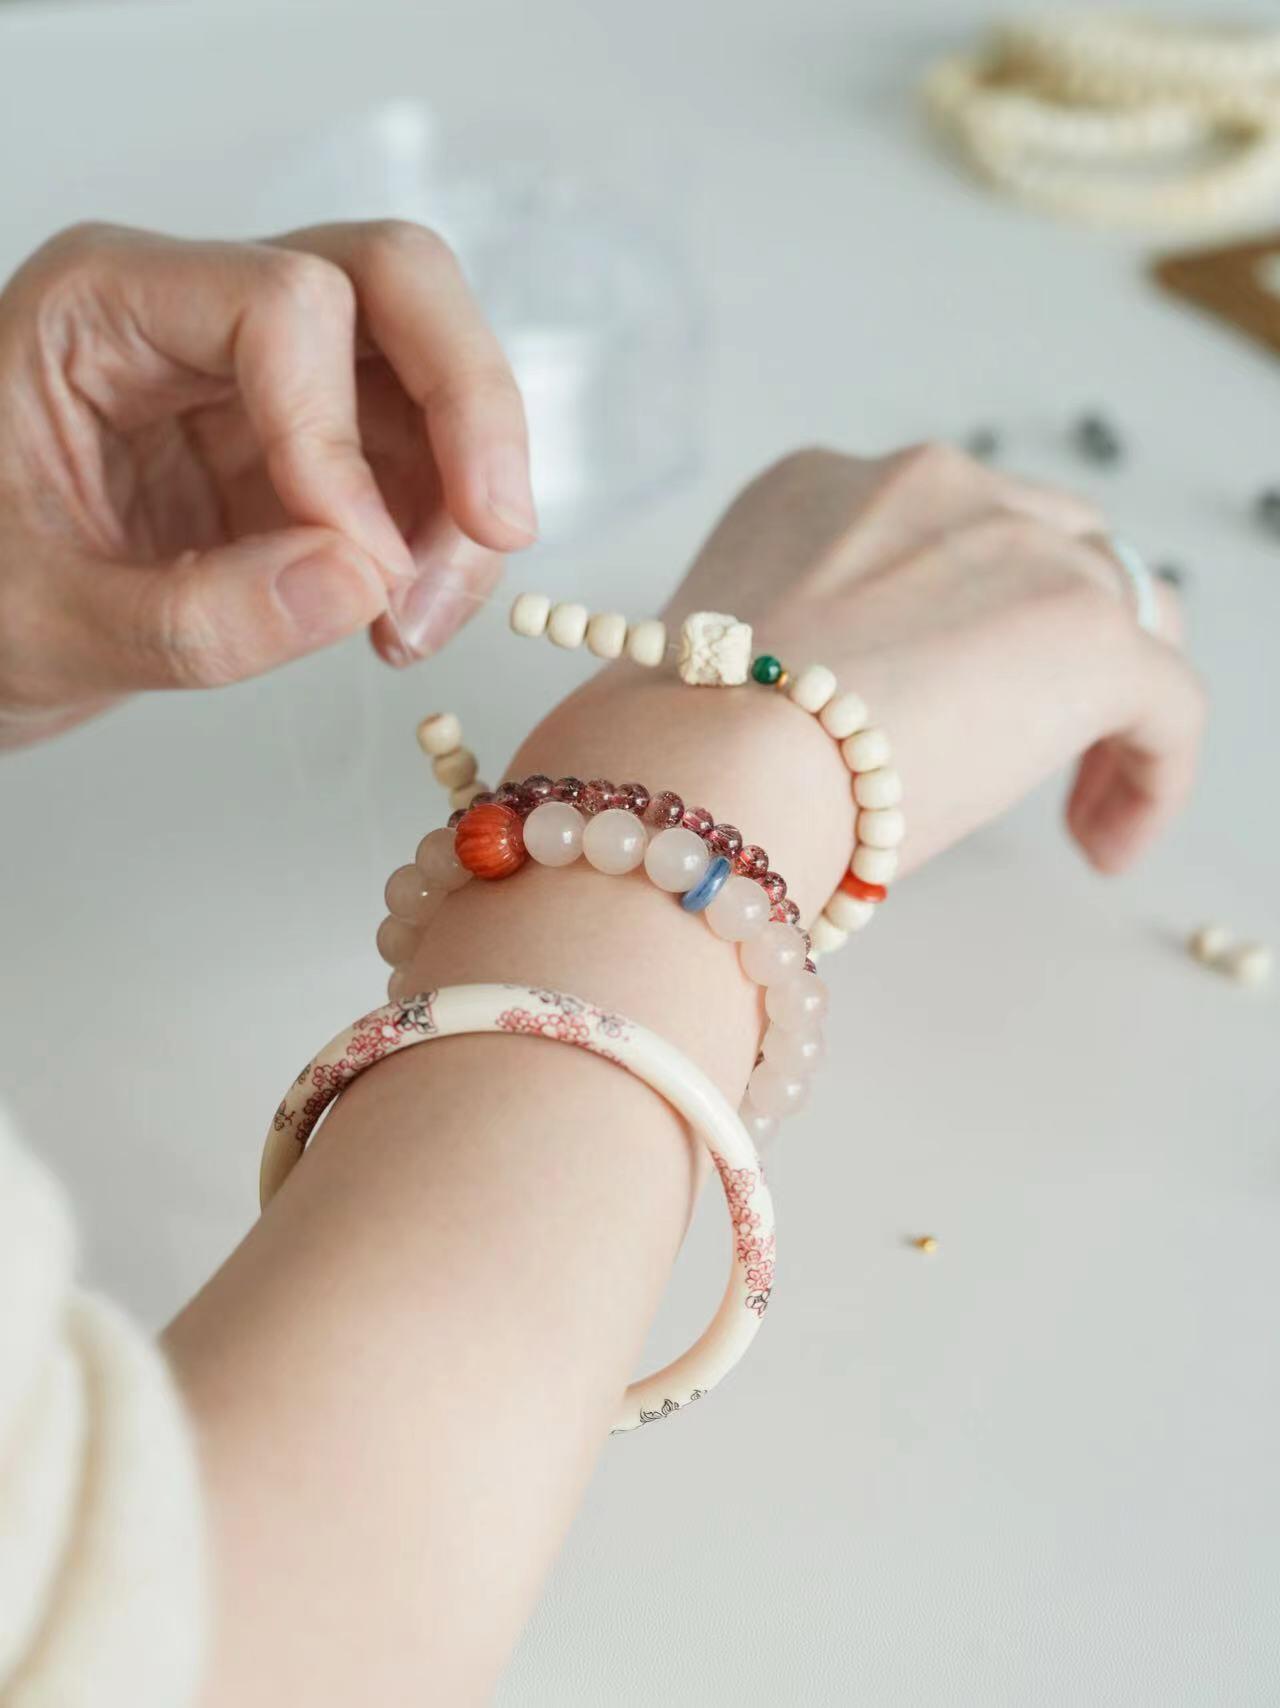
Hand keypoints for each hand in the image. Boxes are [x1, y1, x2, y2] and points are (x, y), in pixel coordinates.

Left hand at [0, 220, 534, 747]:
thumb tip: (364, 582)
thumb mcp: (45, 624)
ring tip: (415, 626)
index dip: (340, 436)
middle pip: (395, 284)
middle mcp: (204, 315)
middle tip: (498, 530)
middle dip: (470, 406)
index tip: (361, 568)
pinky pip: (426, 465)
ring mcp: (270, 378)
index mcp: (108, 306)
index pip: (284, 305)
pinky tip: (402, 623)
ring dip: (465, 499)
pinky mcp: (316, 450)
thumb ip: (195, 617)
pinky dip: (445, 543)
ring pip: (432, 375)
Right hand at [657, 444, 1203, 875]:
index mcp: (822, 488)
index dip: (959, 623)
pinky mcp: (1082, 629)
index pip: (940, 533)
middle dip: (1042, 645)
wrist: (701, 771)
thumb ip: (782, 657)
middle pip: (1042, 547)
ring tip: (1074, 811)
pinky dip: (1150, 775)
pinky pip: (1166, 701)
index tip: (941, 709)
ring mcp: (1011, 543)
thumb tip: (808, 725)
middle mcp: (924, 486)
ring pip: (1116, 612)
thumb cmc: (674, 750)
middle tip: (1018, 744)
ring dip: (1100, 708)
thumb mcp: (715, 665)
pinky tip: (1104, 845)